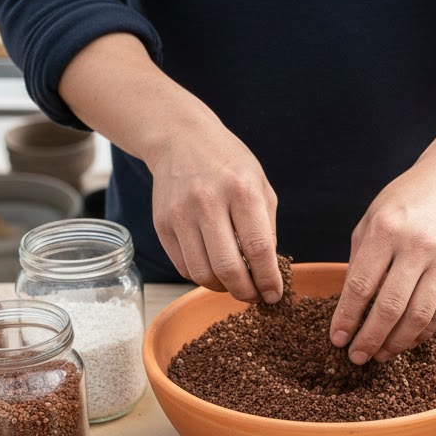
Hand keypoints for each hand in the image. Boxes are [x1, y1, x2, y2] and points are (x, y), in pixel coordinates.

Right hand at [150, 102, 281, 303]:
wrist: (180, 139)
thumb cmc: (228, 164)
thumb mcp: (260, 184)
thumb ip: (266, 227)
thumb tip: (266, 271)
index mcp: (242, 191)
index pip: (258, 249)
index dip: (268, 279)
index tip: (274, 295)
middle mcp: (208, 202)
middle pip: (228, 268)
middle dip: (245, 292)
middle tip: (254, 296)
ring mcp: (181, 214)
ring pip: (202, 273)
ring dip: (222, 288)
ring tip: (234, 284)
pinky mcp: (162, 225)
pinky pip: (183, 267)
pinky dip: (201, 277)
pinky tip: (213, 269)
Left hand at [329, 153, 435, 363]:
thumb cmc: (406, 201)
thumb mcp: (372, 219)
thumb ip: (360, 260)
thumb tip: (349, 308)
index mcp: (386, 230)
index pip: (361, 286)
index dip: (347, 318)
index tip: (337, 340)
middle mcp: (417, 245)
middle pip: (390, 307)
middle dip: (369, 339)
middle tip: (356, 358)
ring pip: (418, 316)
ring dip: (396, 342)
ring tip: (381, 354)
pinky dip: (422, 332)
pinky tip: (406, 340)